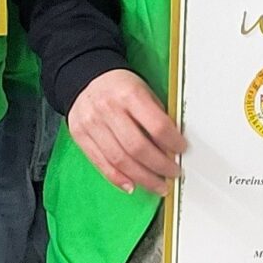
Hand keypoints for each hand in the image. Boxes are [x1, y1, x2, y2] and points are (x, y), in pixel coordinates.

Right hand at [67, 68, 183, 194]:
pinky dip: (118, 178)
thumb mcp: (144, 91)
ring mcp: (91, 123)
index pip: (157, 126)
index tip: (182, 150)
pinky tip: (132, 185)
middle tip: (173, 172)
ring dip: (143, 178)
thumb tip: (172, 147)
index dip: (174, 143)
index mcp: (129, 94)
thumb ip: (157, 116)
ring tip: (158, 185)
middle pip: (138, 148)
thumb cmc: (119, 86)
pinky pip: (100, 163)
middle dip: (161, 166)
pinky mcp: (80, 135)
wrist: (85, 77)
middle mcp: (108, 109)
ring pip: (120, 160)